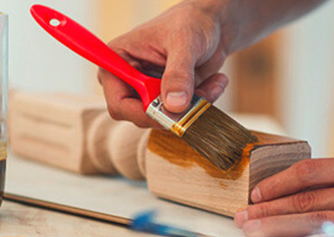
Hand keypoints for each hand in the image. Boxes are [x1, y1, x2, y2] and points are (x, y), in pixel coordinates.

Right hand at [98, 1, 229, 126]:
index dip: (142, 113)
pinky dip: (203, 103)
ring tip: (214, 83)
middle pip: (140, 116)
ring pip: (166, 118)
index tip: (171, 112)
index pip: (118, 102)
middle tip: (202, 96)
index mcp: (119, 59)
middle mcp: (129, 79)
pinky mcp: (169, 98)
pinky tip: (215, 83)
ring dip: (194, 107)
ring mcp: (149, 91)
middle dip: (175, 111)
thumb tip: (174, 105)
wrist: (212, 23)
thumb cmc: (190, 22)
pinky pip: (184, 115)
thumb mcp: (184, 44)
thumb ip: (178, 74)